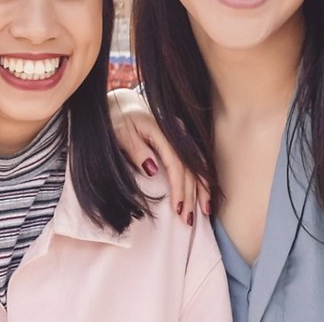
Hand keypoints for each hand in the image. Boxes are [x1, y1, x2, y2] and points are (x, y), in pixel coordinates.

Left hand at [107, 88, 210, 225]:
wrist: (123, 104)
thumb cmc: (117, 120)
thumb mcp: (120, 133)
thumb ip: (136, 150)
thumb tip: (153, 170)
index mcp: (161, 131)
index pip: (176, 164)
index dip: (179, 188)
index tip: (178, 209)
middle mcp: (176, 133)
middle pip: (190, 167)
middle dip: (192, 195)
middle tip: (189, 220)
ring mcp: (182, 136)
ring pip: (197, 165)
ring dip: (202, 188)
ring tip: (206, 210)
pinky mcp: (182, 141)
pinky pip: (196, 161)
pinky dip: (202, 178)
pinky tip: (205, 193)